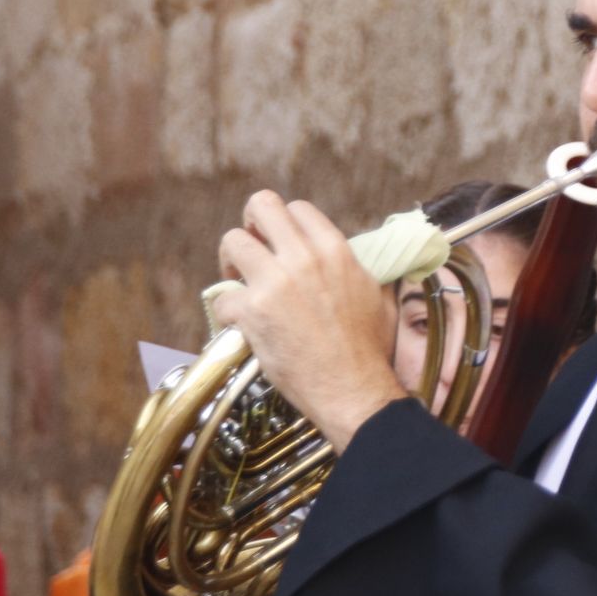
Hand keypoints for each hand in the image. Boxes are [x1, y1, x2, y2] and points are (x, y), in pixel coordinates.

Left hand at [215, 191, 408, 450]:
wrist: (354, 389)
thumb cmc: (368, 350)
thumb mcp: (374, 294)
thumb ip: (355, 267)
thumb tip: (350, 259)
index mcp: (335, 250)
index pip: (297, 208)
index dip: (284, 226)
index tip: (280, 246)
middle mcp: (304, 258)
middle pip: (261, 206)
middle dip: (250, 225)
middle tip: (251, 251)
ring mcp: (275, 282)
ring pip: (232, 241)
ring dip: (231, 263)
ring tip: (240, 286)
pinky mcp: (252, 311)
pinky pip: (221, 298)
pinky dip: (227, 314)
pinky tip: (242, 328)